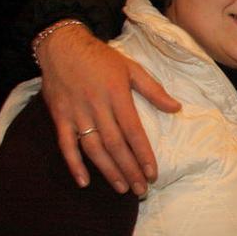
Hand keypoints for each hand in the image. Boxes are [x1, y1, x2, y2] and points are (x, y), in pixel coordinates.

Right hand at [37, 23, 180, 194]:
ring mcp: (76, 113)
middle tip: (141, 190)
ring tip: (122, 188)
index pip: (133, 131)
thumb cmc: (101, 58)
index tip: (152, 173)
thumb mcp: (132, 68)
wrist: (62, 45)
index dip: (143, 154)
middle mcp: (97, 106)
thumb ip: (154, 89)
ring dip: (108, 171)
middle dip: (129, 169)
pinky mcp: (60, 117)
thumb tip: (177, 108)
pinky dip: (73, 164)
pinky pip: (65, 144)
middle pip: (115, 144)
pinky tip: (83, 181)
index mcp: (117, 95)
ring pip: (93, 148)